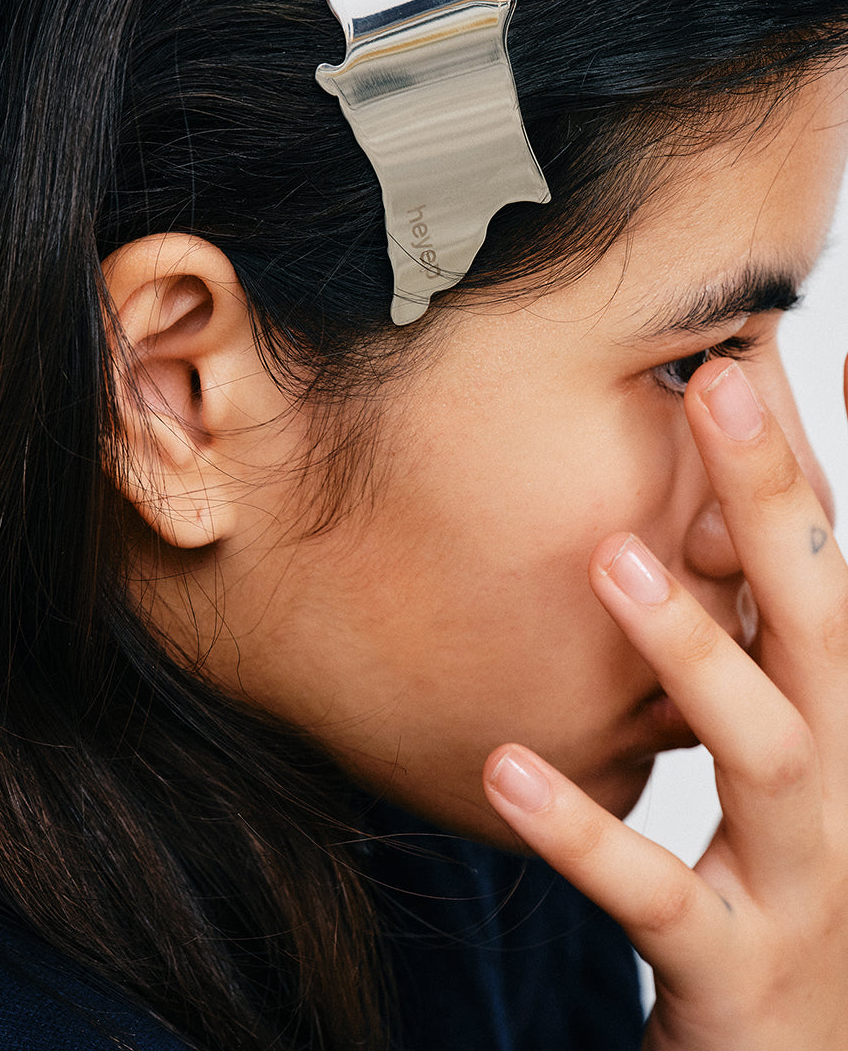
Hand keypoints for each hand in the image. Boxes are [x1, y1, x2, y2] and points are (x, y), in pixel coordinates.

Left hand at [483, 357, 847, 1049]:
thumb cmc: (780, 888)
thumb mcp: (781, 761)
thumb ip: (754, 652)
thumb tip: (680, 540)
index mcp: (843, 721)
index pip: (838, 574)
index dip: (818, 470)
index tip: (808, 355)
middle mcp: (844, 783)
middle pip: (825, 624)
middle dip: (776, 503)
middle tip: (721, 384)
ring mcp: (800, 877)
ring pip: (763, 749)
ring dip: (694, 650)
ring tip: (613, 561)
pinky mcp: (733, 966)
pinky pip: (654, 894)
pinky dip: (585, 831)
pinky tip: (508, 767)